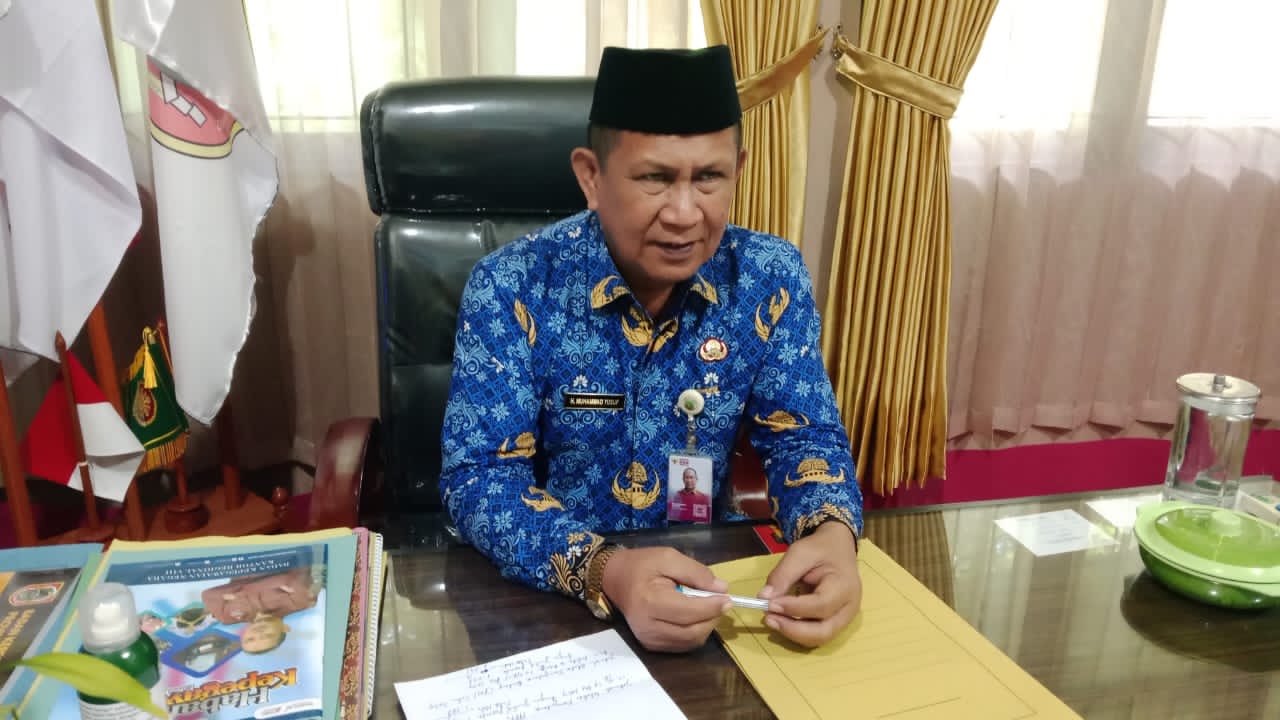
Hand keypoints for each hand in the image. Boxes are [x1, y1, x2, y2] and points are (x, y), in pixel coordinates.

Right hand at [601, 546, 731, 652]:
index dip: (712, 607)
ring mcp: (649, 639)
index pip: (689, 612)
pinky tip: (694, 617)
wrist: (615, 579)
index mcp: (650, 602)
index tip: (728, 598)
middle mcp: (648, 626)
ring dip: (706, 626)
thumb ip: (695, 572)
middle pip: (693, 632)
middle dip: (712, 618)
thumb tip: (721, 588)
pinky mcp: (651, 646)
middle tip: (720, 603)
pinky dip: (695, 632)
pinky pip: (683, 645)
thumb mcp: (668, 557)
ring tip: (706, 608)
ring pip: (691, 641)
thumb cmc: (641, 565)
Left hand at [759, 521, 860, 647]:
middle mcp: (849, 607)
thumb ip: (782, 575)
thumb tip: (764, 598)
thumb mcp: (800, 553)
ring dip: (793, 633)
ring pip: (820, 638)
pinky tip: (782, 621)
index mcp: (845, 585)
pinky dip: (798, 632)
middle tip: (768, 618)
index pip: (820, 605)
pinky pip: (817, 635)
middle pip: (823, 632)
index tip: (769, 604)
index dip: (793, 608)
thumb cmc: (821, 549)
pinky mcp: (836, 623)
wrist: (838, 548)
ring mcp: (845, 618)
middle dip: (793, 630)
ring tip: (772, 619)